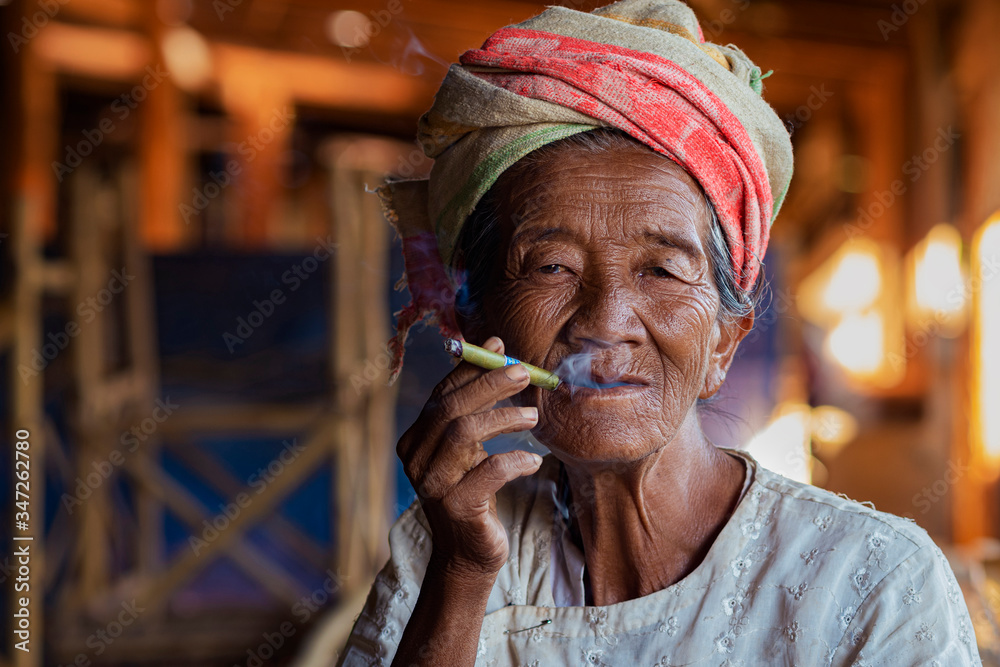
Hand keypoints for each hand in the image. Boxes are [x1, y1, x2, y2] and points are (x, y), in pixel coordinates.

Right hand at [396, 336, 541, 576]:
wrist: (469, 555)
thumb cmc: (475, 493)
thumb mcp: (470, 448)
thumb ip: (475, 405)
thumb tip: (496, 350)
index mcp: (415, 440)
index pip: (441, 394)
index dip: (471, 369)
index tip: (500, 348)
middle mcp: (416, 460)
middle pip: (451, 408)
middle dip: (490, 384)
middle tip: (524, 373)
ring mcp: (433, 485)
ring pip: (464, 433)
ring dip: (503, 417)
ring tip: (534, 416)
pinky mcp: (457, 507)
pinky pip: (489, 470)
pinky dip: (516, 460)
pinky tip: (533, 460)